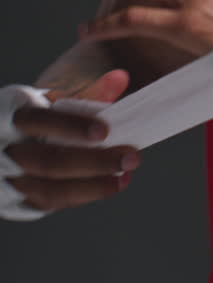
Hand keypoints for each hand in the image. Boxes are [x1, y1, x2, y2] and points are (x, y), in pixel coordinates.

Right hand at [8, 70, 140, 211]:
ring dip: (93, 186)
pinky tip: (114, 183)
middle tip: (131, 157)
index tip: (104, 131)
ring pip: (50, 190)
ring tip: (125, 176)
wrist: (10, 140)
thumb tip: (120, 78)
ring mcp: (11, 179)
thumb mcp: (56, 99)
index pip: (38, 121)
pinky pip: (53, 203)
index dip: (70, 126)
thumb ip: (88, 92)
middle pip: (48, 162)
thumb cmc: (40, 115)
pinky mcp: (21, 199)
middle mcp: (7, 151)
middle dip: (93, 162)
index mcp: (13, 117)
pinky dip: (86, 195)